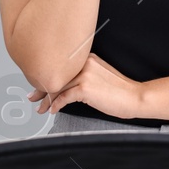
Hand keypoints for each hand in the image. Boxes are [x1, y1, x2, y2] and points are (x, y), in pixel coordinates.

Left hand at [31, 53, 145, 118]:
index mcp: (87, 58)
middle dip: (42, 88)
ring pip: (57, 86)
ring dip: (46, 100)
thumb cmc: (121, 91)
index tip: (40, 85)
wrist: (135, 97)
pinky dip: (55, 105)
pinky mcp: (85, 88)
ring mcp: (84, 75)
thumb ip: (84, 76)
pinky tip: (52, 110)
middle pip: (56, 76)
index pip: (61, 68)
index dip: (48, 77)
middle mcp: (84, 63)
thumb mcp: (101, 76)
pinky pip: (63, 97)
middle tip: (32, 97)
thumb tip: (66, 86)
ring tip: (40, 108)